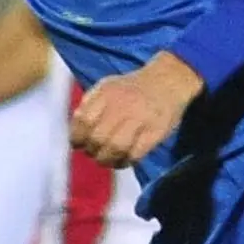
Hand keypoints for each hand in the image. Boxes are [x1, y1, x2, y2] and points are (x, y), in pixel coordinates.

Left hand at [70, 52, 204, 166]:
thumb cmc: (132, 88)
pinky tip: (123, 160)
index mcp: (107, 93)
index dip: (77, 138)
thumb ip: (89, 103)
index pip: (83, 122)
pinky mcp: (155, 132)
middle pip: (98, 138)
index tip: (79, 144)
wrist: (168, 81)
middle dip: (92, 151)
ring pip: (116, 148)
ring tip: (107, 160)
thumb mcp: (107, 86)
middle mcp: (122, 106)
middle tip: (95, 153)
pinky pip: (135, 154)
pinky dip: (125, 162)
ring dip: (107, 160)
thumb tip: (75, 128)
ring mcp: (140, 119)